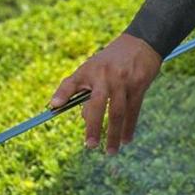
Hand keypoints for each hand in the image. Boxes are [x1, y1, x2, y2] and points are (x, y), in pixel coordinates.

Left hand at [47, 33, 161, 153]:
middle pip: (98, 104)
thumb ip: (84, 91)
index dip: (63, 92)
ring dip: (113, 133)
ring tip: (109, 151)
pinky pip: (133, 110)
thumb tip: (84, 119)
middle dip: (93, 125)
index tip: (53, 106)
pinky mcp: (139, 85)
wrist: (141, 43)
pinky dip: (129, 127)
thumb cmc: (112, 61)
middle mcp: (106, 75)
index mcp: (90, 70)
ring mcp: (124, 80)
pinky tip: (126, 140)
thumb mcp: (94, 68)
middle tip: (89, 145)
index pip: (72, 81)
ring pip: (117, 112)